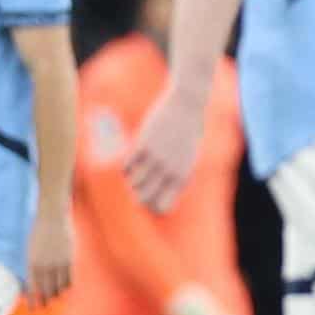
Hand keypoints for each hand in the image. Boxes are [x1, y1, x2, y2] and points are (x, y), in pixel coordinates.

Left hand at [26, 209, 73, 306]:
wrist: (52, 217)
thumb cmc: (40, 232)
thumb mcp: (31, 249)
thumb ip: (33, 265)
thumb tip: (34, 281)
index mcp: (32, 263)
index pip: (32, 288)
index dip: (33, 300)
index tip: (32, 308)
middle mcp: (44, 266)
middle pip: (46, 291)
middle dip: (45, 300)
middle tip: (45, 306)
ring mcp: (57, 264)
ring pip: (58, 287)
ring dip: (57, 294)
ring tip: (56, 297)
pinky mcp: (69, 260)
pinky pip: (69, 280)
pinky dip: (67, 286)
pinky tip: (66, 289)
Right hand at [126, 87, 205, 211]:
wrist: (187, 106)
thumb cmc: (188, 132)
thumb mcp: (187, 157)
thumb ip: (176, 174)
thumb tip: (160, 192)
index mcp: (183, 177)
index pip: (162, 206)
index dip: (152, 207)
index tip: (148, 200)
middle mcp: (169, 171)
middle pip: (144, 198)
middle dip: (137, 197)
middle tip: (135, 189)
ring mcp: (156, 158)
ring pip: (134, 183)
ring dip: (131, 181)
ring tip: (134, 173)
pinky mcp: (143, 144)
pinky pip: (127, 165)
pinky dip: (126, 167)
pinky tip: (130, 160)